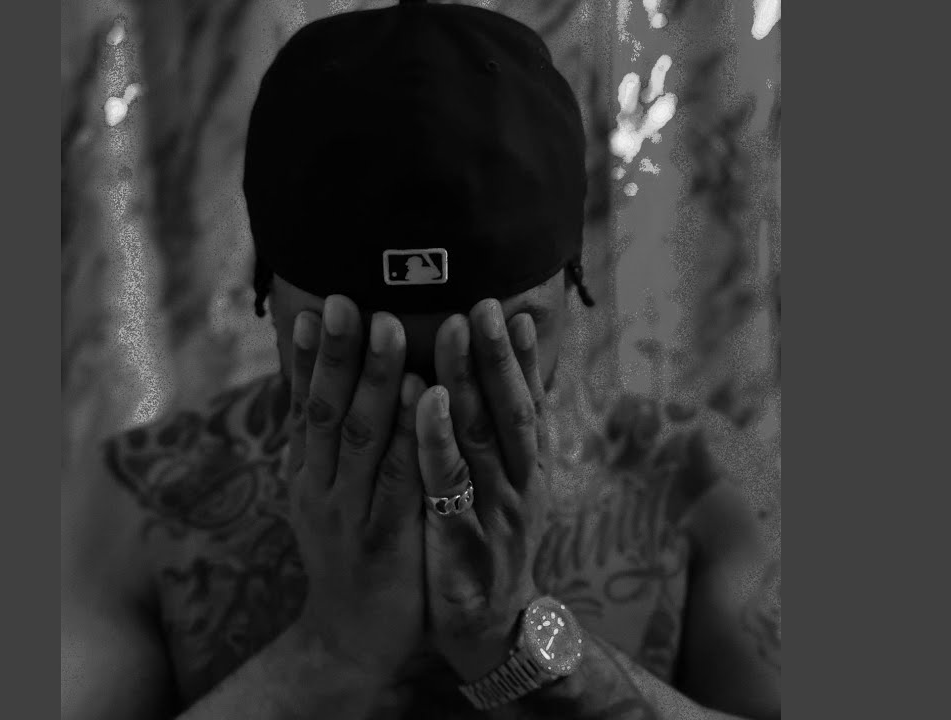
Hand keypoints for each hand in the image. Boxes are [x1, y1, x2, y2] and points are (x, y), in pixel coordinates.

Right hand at [284, 295, 427, 683]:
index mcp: (307, 474)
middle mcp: (321, 488)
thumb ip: (327, 445)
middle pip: (326, 410)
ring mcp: (350, 514)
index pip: (304, 405)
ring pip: (361, 438)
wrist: (351, 638)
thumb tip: (322, 383)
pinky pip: (401, 480)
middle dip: (340, 353)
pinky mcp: (387, 540)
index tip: (321, 306)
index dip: (312, 356)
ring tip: (391, 328)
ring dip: (376, 380)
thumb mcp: (324, 495)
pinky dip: (412, 436)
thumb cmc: (349, 553)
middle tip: (350, 300)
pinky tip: (427, 398)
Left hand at [414, 299, 550, 681]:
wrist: (489, 630)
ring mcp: (493, 512)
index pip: (527, 403)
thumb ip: (503, 438)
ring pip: (483, 437)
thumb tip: (507, 378)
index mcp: (528, 470)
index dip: (521, 358)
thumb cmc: (490, 544)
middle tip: (484, 303)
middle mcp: (518, 484)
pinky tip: (423, 402)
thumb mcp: (505, 490)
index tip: (511, 309)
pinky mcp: (461, 539)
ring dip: (469, 379)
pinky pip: (446, 483)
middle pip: (510, 409)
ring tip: (456, 329)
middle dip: (497, 353)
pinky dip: (436, 439)